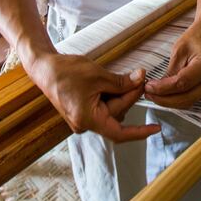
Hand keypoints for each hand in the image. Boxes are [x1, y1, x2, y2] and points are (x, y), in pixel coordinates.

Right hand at [28, 52, 160, 141]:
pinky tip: (108, 82)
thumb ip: (122, 82)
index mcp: (88, 120)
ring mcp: (82, 119)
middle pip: (117, 115)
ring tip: (116, 77)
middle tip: (139, 76)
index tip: (156, 128)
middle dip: (128, 95)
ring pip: (111, 110)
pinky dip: (109, 95)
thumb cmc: (66, 71)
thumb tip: (141, 80)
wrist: (44, 67)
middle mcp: (85, 124)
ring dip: (118, 94)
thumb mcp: (98, 75)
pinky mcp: (82, 112)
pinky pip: (102, 107)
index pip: (120, 133)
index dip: (140, 131)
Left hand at [144, 20, 200, 108]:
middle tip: (148, 94)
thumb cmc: (195, 37)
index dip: (164, 88)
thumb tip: (157, 89)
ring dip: (170, 101)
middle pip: (187, 98)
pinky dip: (177, 99)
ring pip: (189, 101)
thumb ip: (170, 71)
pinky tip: (166, 95)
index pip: (183, 83)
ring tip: (154, 95)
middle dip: (165, 100)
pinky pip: (192, 98)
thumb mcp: (178, 50)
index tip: (148, 88)